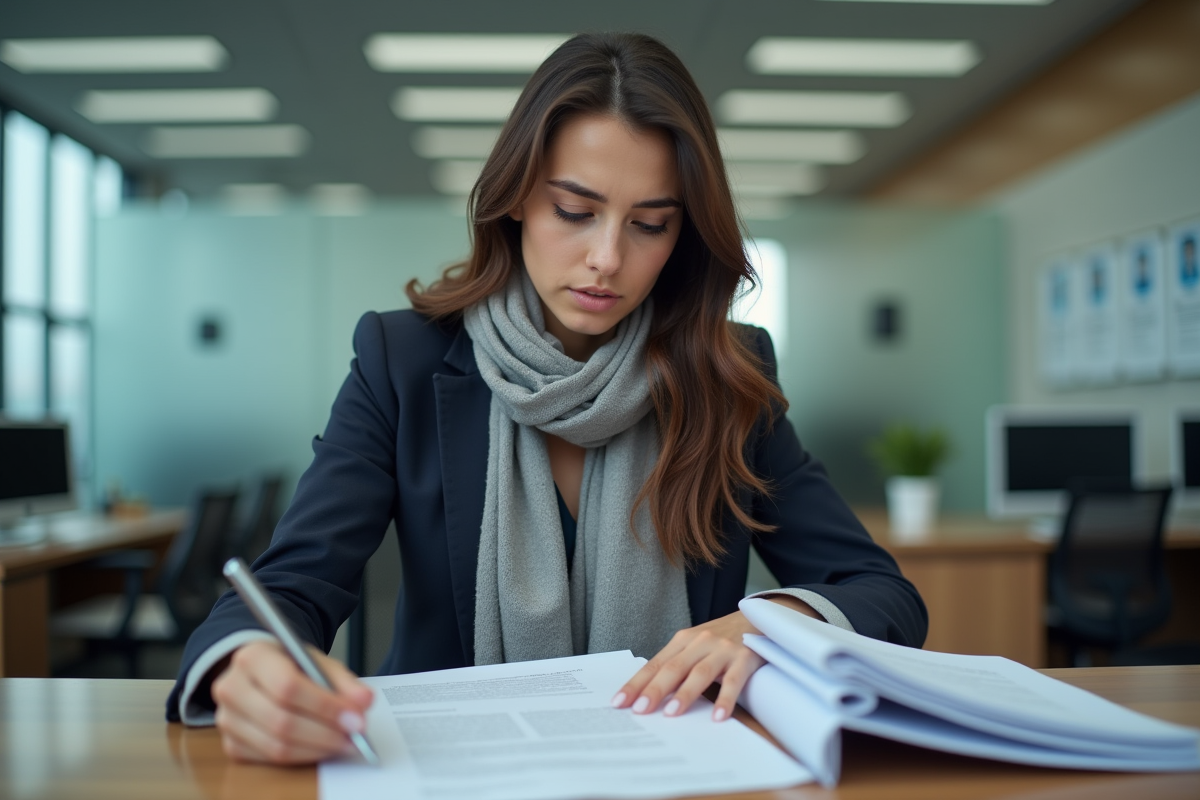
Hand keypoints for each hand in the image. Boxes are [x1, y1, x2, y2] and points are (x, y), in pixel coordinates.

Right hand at [210, 640, 373, 764]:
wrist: (261, 672)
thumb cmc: (290, 665)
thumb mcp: (318, 661)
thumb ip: (343, 681)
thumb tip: (364, 702)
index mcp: (252, 657)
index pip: (287, 686)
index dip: (324, 706)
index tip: (356, 717)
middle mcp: (231, 687)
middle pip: (280, 720)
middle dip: (325, 732)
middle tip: (355, 735)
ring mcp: (227, 719)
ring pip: (276, 746)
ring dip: (318, 749)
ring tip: (345, 743)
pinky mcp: (231, 744)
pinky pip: (270, 759)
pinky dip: (303, 757)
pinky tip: (323, 748)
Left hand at [611, 595, 819, 721]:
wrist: (762, 618)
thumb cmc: (724, 638)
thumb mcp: (697, 646)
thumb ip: (678, 665)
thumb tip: (650, 695)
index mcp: (683, 640)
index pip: (655, 664)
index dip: (636, 683)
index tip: (619, 702)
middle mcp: (701, 642)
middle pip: (673, 667)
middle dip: (654, 689)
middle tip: (639, 710)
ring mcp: (723, 649)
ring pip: (700, 673)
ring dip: (685, 694)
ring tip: (671, 713)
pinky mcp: (746, 658)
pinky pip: (735, 681)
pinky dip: (726, 699)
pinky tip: (718, 717)